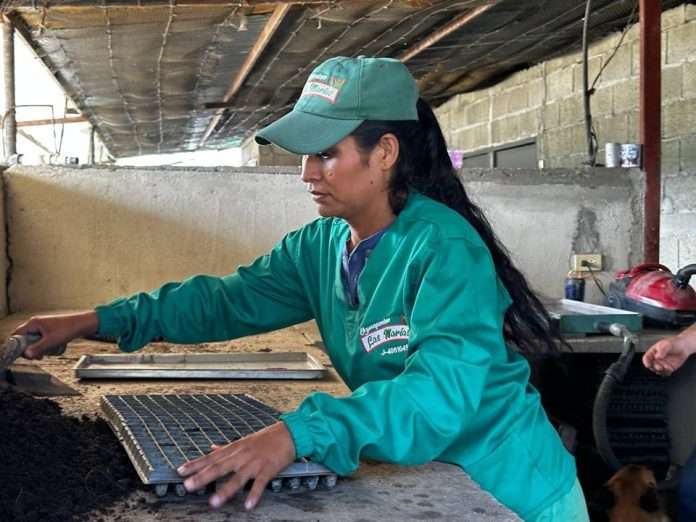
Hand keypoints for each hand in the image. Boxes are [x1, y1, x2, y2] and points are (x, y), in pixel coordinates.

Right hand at [12, 311, 98, 358]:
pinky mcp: (48, 330)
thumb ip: (38, 348)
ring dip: (36, 349)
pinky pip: (40, 340)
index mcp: (34, 323)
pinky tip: (49, 352)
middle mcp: (36, 323)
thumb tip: (26, 355)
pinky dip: (43, 346)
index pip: (16, 334)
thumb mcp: (51, 341)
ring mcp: (42, 326)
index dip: (16, 345)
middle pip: (24, 338)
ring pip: (33, 340)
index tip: (23, 354)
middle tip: (35, 357)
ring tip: (43, 356)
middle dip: (28, 349)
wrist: (82, 324)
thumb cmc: (68, 329)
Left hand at [177, 421, 295, 510]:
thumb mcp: (243, 441)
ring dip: (225, 490)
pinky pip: (260, 483)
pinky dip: (254, 494)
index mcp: (234, 449)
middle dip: (203, 477)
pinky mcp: (268, 469)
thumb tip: (212, 448)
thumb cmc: (265, 438)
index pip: (211, 457)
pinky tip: (248, 505)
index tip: (180, 472)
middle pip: (219, 467)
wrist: (289, 433)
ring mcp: (254, 463)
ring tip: (213, 502)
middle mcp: (241, 455)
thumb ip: (226, 447)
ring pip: (238, 477)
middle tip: (188, 486)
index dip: (195, 464)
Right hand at [642, 336, 690, 375]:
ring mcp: (662, 364)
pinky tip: (670, 369)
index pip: (646, 358)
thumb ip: (662, 350)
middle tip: (659, 367)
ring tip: (667, 367)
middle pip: (651, 366)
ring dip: (661, 371)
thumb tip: (657, 357)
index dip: (646, 362)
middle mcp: (656, 359)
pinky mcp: (668, 368)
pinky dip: (666, 372)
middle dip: (655, 367)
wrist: (684, 347)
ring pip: (658, 371)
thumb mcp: (667, 344)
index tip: (648, 365)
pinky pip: (665, 373)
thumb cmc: (674, 343)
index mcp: (653, 352)